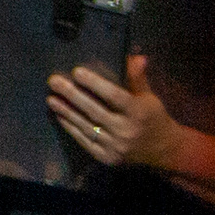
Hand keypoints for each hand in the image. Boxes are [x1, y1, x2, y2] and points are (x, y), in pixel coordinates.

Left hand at [49, 51, 182, 172]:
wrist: (164, 150)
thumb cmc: (153, 117)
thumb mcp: (149, 97)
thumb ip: (137, 78)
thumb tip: (134, 56)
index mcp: (139, 112)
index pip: (114, 96)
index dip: (95, 84)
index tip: (76, 71)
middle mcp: (127, 130)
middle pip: (94, 110)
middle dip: (72, 95)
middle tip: (53, 81)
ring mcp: (116, 146)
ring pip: (86, 126)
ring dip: (66, 111)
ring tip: (51, 98)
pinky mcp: (107, 157)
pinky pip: (84, 140)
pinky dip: (70, 127)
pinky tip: (59, 115)